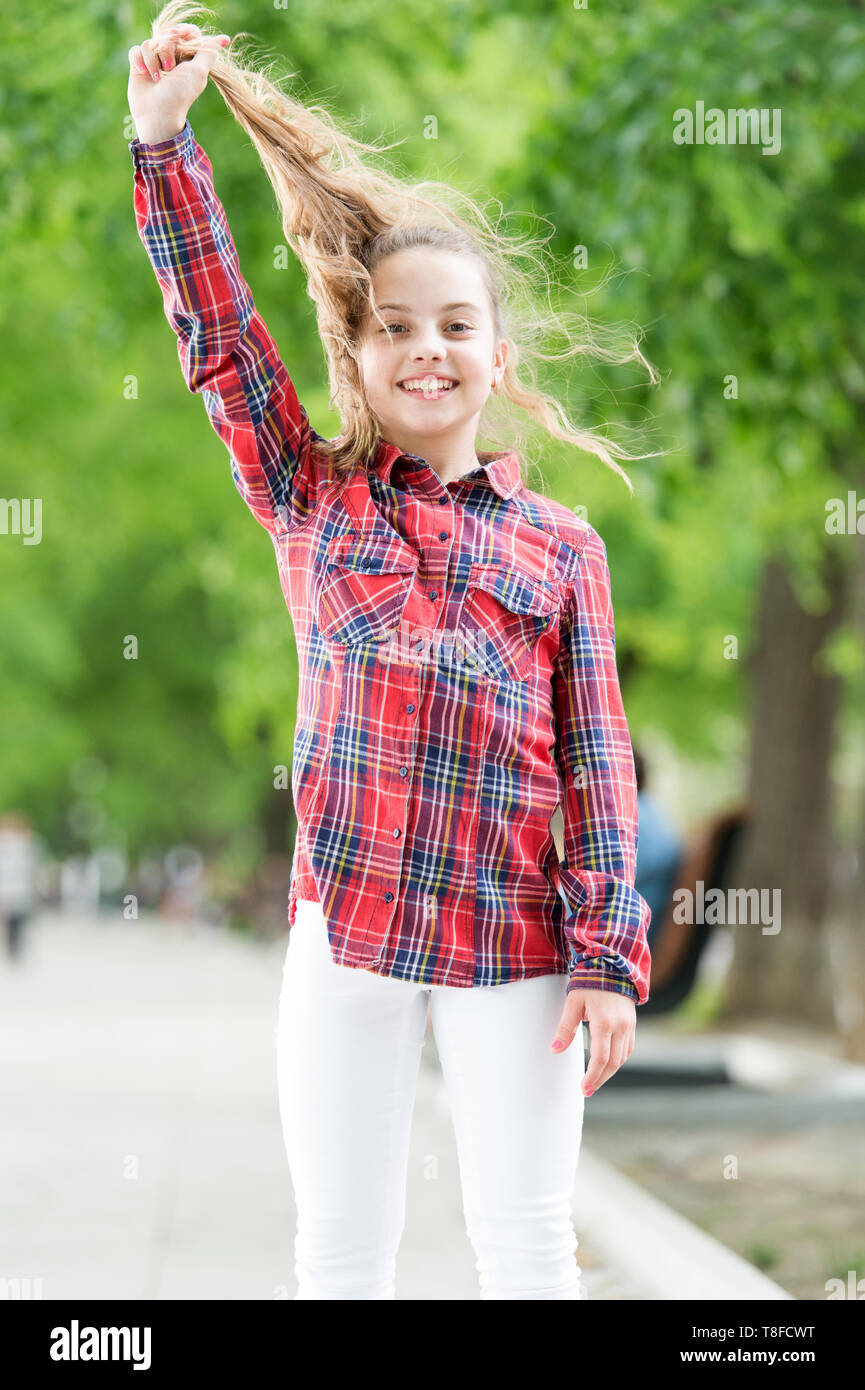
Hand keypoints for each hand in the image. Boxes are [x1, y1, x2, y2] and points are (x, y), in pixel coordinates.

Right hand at [127, 21, 231, 144]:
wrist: (157, 113)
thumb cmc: (180, 94)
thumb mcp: (198, 72)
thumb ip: (209, 53)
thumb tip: (225, 39)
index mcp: (189, 59)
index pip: (189, 33)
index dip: (184, 30)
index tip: (179, 34)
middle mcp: (173, 58)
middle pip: (168, 35)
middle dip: (167, 49)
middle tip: (170, 69)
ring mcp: (155, 61)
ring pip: (150, 43)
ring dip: (152, 60)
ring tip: (157, 78)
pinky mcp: (139, 65)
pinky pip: (136, 50)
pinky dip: (139, 60)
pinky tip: (143, 73)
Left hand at [551, 987, 635, 1095]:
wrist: (612, 966)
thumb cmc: (588, 983)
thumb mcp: (573, 1003)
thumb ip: (565, 1029)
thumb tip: (554, 1051)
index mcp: (604, 1022)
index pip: (600, 1058)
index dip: (592, 1076)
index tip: (583, 1088)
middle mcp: (620, 1027)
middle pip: (613, 1063)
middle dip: (600, 1079)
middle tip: (587, 1090)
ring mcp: (629, 1026)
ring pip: (622, 1058)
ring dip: (609, 1072)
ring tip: (595, 1081)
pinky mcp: (632, 1025)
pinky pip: (627, 1049)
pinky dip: (618, 1060)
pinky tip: (607, 1065)